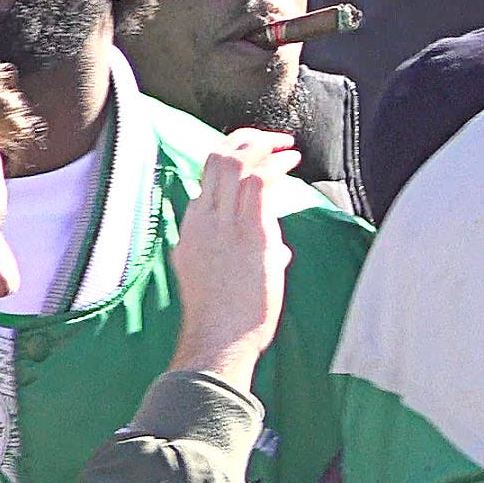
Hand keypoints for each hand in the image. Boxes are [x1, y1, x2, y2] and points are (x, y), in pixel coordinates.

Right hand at [168, 132, 298, 383]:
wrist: (218, 341)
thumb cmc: (224, 318)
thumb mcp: (220, 277)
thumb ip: (248, 254)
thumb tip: (279, 246)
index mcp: (192, 228)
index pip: (204, 176)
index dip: (230, 156)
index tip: (255, 153)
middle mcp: (202, 220)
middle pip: (214, 160)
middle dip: (245, 141)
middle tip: (272, 141)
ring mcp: (223, 225)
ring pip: (233, 163)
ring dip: (263, 147)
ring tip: (286, 148)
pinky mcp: (249, 234)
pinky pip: (258, 183)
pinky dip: (275, 166)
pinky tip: (291, 163)